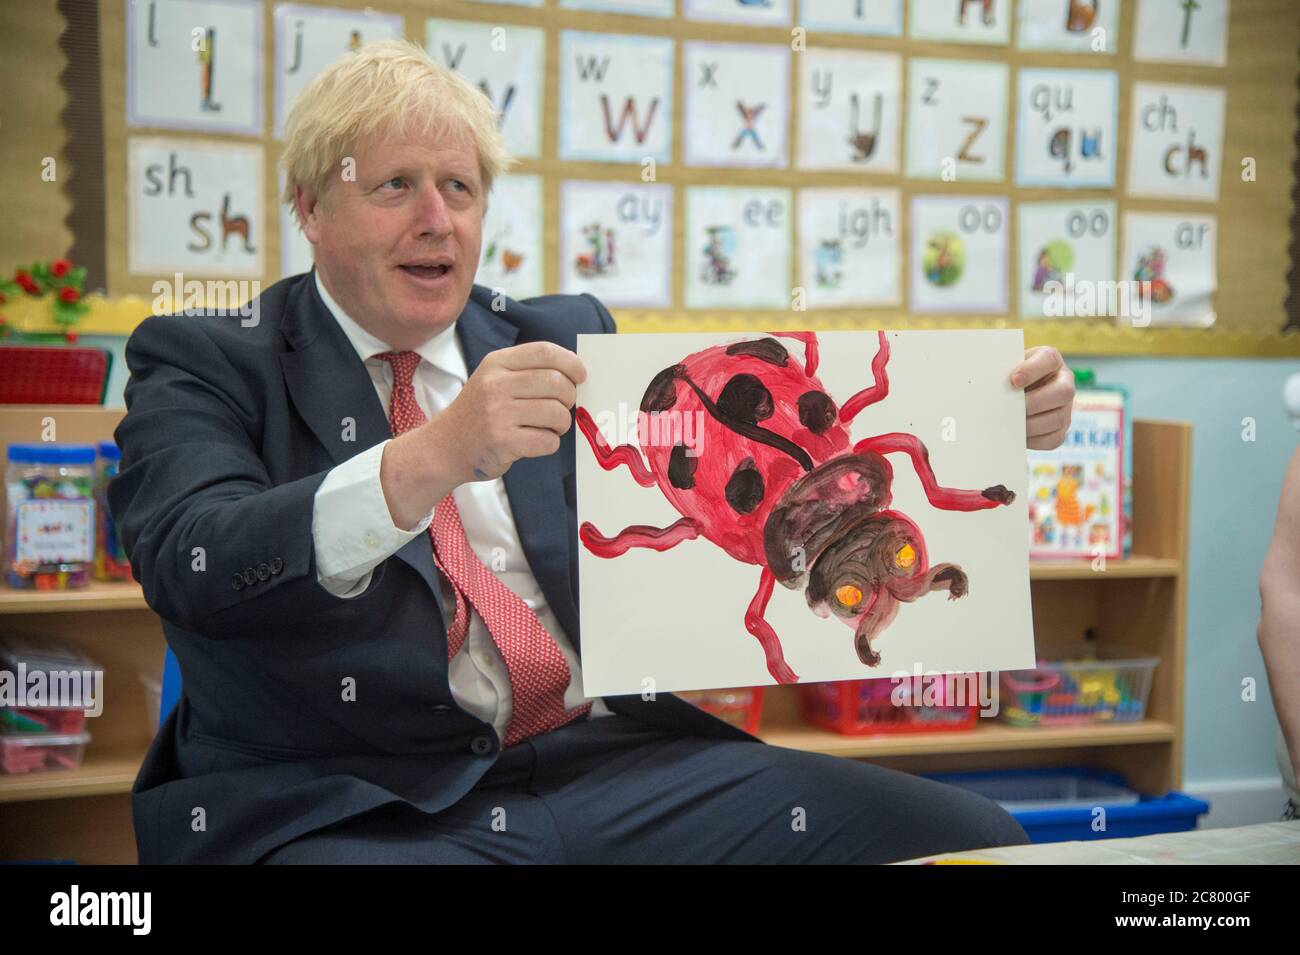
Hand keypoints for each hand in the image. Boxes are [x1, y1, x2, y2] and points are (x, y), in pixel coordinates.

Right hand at [438, 341, 586, 481]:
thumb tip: (576, 374)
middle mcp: (496, 384)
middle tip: (563, 407)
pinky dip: (550, 443)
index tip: (581, 376)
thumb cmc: (480, 412)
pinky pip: (547, 441)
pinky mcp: (502, 441)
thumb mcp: (495, 379)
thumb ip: (528, 372)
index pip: (545, 352)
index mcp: (497, 363)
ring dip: (561, 423)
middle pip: (556, 383)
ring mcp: (497, 413)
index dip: (571, 363)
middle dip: (570, 397)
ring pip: (556, 413)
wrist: (445, 446)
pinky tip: (535, 442)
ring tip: (549, 427)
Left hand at [1011, 346, 1073, 450]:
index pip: (1050, 359)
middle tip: (1011, 407)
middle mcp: (1064, 382)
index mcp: (1051, 361)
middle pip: (1064, 392)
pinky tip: (1017, 434)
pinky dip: (1033, 440)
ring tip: (1010, 423)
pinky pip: (1053, 439)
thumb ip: (1003, 371)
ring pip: (1058, 418)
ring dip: (1031, 424)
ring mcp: (1066, 407)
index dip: (1032, 370)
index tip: (1013, 380)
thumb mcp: (1007, 367)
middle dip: (1036, 402)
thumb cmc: (1007, 378)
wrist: (1012, 395)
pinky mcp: (1061, 429)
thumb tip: (988, 384)